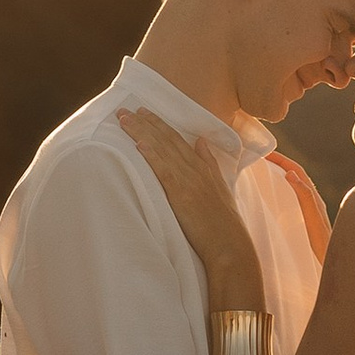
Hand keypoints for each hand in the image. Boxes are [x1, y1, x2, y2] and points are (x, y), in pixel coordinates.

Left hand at [119, 107, 265, 300]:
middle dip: (145, 122)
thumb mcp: (220, 188)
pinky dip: (152, 155)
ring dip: (141, 133)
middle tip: (125, 109)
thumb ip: (210, 163)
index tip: (144, 112)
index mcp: (204, 168)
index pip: (178, 139)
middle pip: (167, 140)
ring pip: (162, 150)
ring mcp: (189, 181)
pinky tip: (139, 144)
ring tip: (124, 120)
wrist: (230, 245)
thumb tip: (200, 142)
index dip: (160, 124)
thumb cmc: (224, 223)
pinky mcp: (182, 195)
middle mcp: (196, 169)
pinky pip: (164, 171)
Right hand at [266, 148, 332, 264]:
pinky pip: (294, 197)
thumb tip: (291, 173)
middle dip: (280, 163)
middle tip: (263, 157)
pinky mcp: (308, 218)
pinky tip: (277, 198)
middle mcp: (313, 199)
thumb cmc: (322, 242)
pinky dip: (284, 190)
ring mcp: (311, 209)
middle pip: (296, 174)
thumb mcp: (312, 217)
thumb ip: (304, 195)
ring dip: (282, 175)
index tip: (266, 153)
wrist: (332, 260)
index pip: (296, 170)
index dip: (281, 159)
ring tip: (267, 171)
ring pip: (296, 185)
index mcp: (313, 196)